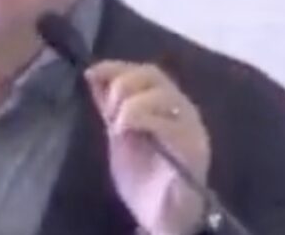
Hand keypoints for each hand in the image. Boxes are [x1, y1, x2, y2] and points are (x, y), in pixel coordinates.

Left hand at [85, 61, 211, 234]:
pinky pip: (171, 124)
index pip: (147, 72)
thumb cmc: (144, 179)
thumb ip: (109, 107)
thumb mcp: (119, 136)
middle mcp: (183, 110)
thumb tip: (93, 75)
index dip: (118, 67)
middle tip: (109, 111)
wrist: (161, 218)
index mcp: (168, 105)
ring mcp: (191, 128)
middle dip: (123, 84)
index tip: (91, 72)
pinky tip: (126, 132)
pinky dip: (143, 119)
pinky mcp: (193, 149)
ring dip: (131, 104)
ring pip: (163, 94)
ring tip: (118, 126)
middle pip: (155, 75)